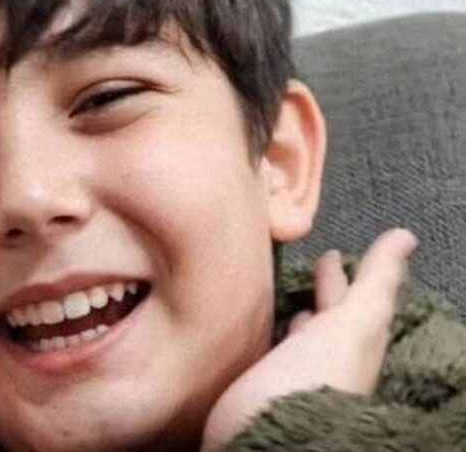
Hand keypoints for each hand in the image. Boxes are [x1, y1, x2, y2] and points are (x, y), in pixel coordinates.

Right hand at [200, 228, 416, 451]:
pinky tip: (259, 324)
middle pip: (330, 315)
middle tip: (319, 260)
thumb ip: (376, 283)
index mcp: (351, 341)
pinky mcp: (263, 379)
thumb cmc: (316, 378)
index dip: (348, 276)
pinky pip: (272, 344)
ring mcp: (294, 371)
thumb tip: (406, 235)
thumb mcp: (354, 325)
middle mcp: (326, 357)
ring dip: (301, 309)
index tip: (335, 252)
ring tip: (290, 290)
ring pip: (303, 332)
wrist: (269, 437)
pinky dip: (271, 329)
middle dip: (327, 288)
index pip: (355, 301)